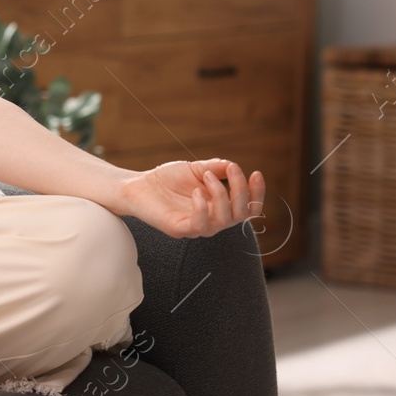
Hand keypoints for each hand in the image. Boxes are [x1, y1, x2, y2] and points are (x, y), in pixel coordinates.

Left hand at [118, 159, 264, 239]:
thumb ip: (216, 167)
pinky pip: (200, 225)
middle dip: (240, 189)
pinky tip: (196, 191)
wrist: (138, 185)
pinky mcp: (180, 229)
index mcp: (219, 207)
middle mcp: (212, 220)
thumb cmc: (167, 179)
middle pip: (241, 213)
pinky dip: (202, 208)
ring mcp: (197, 227)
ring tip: (206, 176)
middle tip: (230, 169)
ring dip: (221, 194)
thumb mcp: (196, 169)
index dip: (257, 193)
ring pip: (224, 219)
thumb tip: (234, 165)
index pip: (248, 208)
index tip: (256, 173)